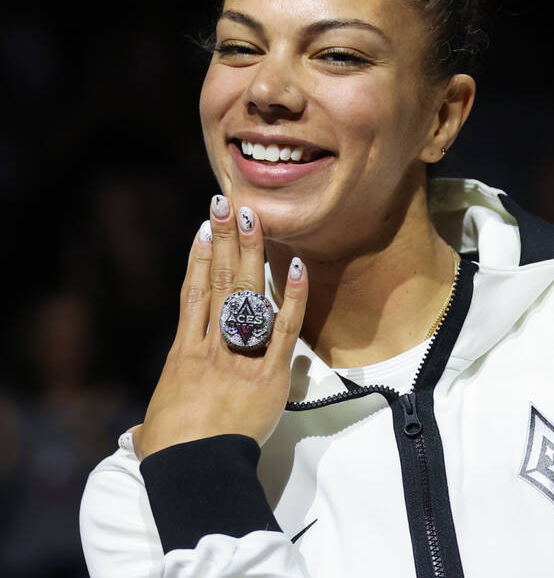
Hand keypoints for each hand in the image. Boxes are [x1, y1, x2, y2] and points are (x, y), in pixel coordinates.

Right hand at [134, 195, 307, 458]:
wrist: (194, 466)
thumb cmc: (171, 453)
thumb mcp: (154, 431)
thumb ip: (149, 427)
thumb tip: (138, 437)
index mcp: (182, 353)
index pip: (192, 293)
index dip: (199, 258)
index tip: (205, 228)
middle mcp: (211, 344)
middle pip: (219, 281)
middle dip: (226, 240)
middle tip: (230, 205)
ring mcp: (240, 353)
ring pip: (246, 293)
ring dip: (252, 253)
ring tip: (255, 218)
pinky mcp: (270, 370)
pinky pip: (285, 326)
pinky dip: (292, 295)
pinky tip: (296, 265)